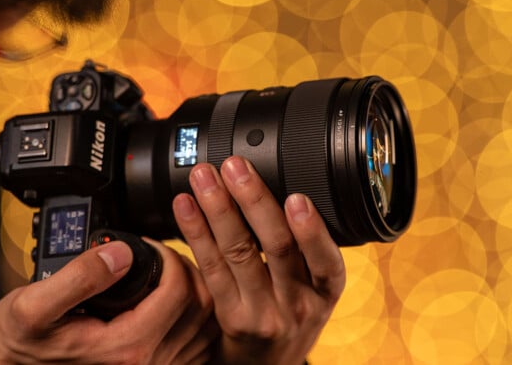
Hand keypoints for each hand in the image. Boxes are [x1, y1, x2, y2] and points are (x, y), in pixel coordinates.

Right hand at [0, 239, 215, 363]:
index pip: (178, 291)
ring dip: (196, 291)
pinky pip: (197, 345)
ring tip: (170, 273)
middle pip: (201, 306)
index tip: (148, 244)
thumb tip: (120, 254)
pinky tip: (175, 301)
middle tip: (162, 254)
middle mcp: (148, 363)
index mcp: (126, 346)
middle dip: (187, 269)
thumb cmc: (22, 342)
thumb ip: (77, 277)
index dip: (170, 256)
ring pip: (205, 326)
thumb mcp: (32, 305)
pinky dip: (195, 317)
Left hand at [173, 156, 345, 364]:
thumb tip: (275, 184)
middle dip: (254, 200)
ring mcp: (263, 313)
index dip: (311, 229)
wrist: (268, 363)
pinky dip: (196, 233)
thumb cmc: (292, 312)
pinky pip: (211, 269)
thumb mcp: (314, 287)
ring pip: (239, 254)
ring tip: (203, 176)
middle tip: (235, 166)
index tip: (297, 197)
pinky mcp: (231, 316)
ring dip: (218, 209)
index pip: (326, 260)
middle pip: (276, 248)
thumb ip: (304, 248)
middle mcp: (298, 304)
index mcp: (326, 290)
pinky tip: (185, 206)